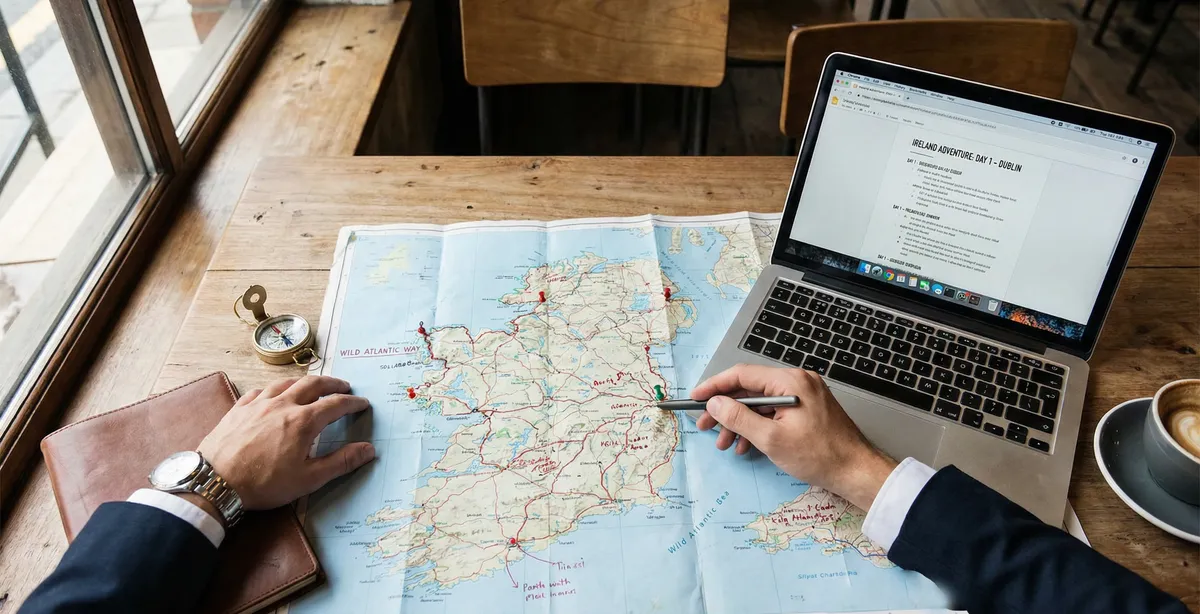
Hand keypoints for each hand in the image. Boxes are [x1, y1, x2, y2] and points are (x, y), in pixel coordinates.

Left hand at [197, 375, 374, 511]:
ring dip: (304, 382)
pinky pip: (260, 391)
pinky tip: (273, 395)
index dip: (353, 402)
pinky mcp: (238, 409)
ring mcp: (258, 404)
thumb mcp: (308, 479)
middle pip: (313, 384)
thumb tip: (368, 450)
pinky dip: (274, 389)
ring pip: (286, 383)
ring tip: (312, 385)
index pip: (336, 404)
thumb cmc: (263, 484)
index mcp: (303, 421)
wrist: (215, 482)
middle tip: (343, 386)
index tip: (362, 403)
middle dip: (332, 383)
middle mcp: (283, 405)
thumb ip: (341, 462)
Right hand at [692, 364, 895, 509]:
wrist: (856, 472)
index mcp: (790, 381)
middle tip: (705, 427)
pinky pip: (774, 412)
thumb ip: (739, 418)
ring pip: (760, 403)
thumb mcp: (771, 439)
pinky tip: (746, 445)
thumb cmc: (818, 455)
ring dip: (740, 422)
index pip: (742, 375)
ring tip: (725, 444)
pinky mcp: (807, 409)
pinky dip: (758, 427)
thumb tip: (714, 404)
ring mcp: (803, 395)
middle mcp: (797, 381)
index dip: (715, 386)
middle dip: (726, 410)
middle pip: (750, 390)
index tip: (695, 398)